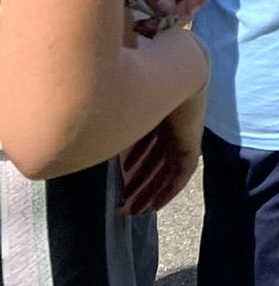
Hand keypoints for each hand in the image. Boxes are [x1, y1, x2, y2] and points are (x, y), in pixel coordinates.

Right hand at [119, 81, 204, 215]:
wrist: (174, 74)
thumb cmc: (139, 82)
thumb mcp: (119, 110)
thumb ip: (106, 123)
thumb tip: (80, 140)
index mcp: (153, 112)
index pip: (143, 146)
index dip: (131, 167)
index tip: (118, 185)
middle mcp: (169, 126)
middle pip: (154, 162)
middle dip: (138, 185)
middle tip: (123, 207)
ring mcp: (182, 135)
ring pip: (167, 171)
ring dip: (150, 192)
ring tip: (134, 211)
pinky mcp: (191, 145)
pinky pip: (182, 175)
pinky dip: (169, 191)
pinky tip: (155, 206)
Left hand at [125, 0, 214, 28]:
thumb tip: (170, 10)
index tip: (188, 9)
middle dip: (180, 13)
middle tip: (157, 25)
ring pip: (182, 9)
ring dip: (166, 23)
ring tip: (141, 27)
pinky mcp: (160, 0)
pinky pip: (169, 17)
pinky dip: (157, 26)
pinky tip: (139, 27)